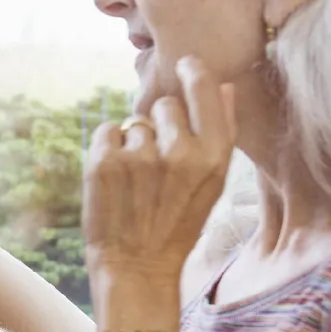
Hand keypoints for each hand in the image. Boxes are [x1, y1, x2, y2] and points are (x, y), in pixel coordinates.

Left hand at [82, 57, 237, 278]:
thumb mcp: (214, 184)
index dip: (193, 72)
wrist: (138, 266)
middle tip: (159, 165)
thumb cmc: (179, 224)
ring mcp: (140, 156)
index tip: (186, 64)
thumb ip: (222, 133)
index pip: (204, 89)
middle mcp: (179, 153)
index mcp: (214, 158)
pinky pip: (108, 130)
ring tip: (138, 179)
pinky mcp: (104, 161)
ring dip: (134, 142)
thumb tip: (225, 85)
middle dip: (161, 125)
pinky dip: (109, 148)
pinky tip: (117, 178)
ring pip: (135, 122)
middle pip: (165, 105)